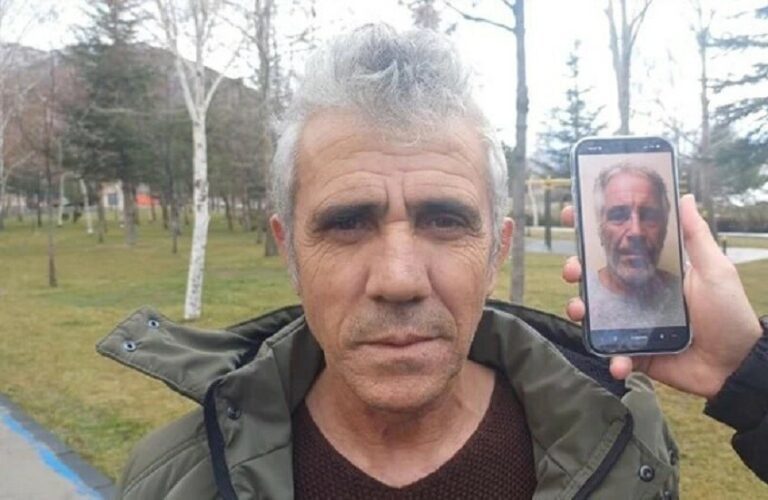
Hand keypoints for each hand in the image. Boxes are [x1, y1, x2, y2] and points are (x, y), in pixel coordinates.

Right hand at [561, 194, 761, 398]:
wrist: (736, 365)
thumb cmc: (730, 314)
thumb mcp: (715, 270)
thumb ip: (696, 236)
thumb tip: (686, 197)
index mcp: (654, 271)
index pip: (619, 247)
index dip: (592, 231)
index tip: (572, 214)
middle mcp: (638, 294)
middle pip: (596, 277)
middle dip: (575, 270)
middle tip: (572, 270)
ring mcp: (634, 324)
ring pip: (595, 314)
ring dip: (580, 310)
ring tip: (580, 311)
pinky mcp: (637, 353)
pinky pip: (614, 353)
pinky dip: (611, 358)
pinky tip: (617, 360)